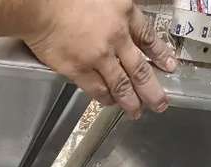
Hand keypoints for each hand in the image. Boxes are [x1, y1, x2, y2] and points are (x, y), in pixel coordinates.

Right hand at [0, 0, 177, 118]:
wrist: (41, 5)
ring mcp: (99, 56)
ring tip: (136, 112)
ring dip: (131, 101)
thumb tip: (124, 28)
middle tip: (160, 103)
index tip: (169, 66)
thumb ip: (117, 12)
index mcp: (124, 13)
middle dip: (152, 90)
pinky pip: (98, 89)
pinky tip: (111, 103)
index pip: (149, 38)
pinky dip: (106, 98)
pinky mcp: (79, 69)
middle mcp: (117, 37)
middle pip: (140, 69)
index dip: (160, 54)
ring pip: (122, 85)